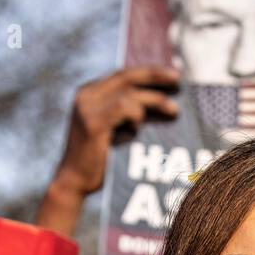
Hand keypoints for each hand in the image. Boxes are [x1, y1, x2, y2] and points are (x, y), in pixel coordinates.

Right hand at [36, 66, 179, 235]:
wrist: (75, 183)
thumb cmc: (98, 160)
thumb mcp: (111, 129)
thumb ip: (125, 112)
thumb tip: (159, 101)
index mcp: (90, 93)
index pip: (123, 74)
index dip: (148, 72)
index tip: (172, 72)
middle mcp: (86, 95)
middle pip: (127, 76)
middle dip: (156, 74)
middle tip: (178, 78)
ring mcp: (87, 107)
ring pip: (128, 92)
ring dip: (155, 100)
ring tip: (173, 111)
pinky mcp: (92, 123)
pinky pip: (122, 107)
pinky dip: (137, 114)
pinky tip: (140, 127)